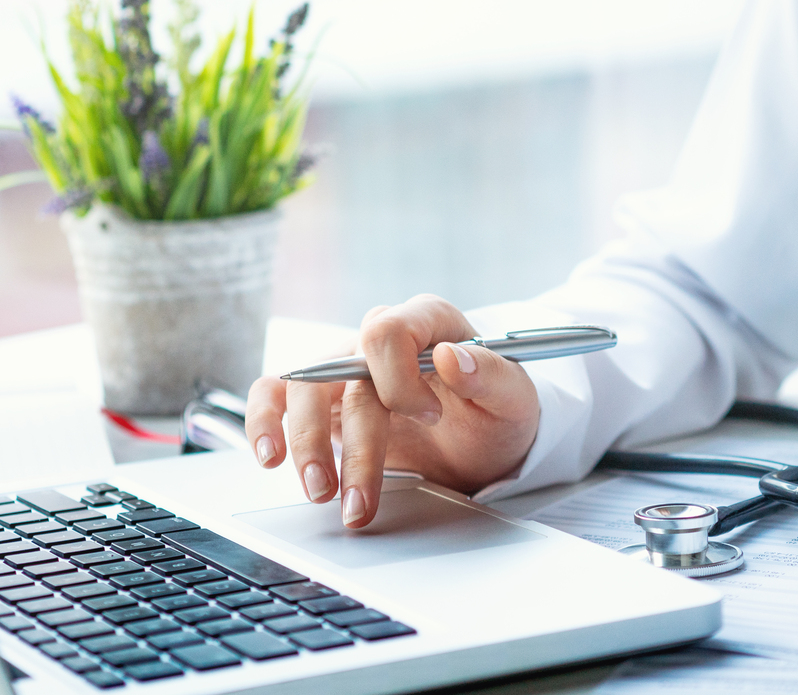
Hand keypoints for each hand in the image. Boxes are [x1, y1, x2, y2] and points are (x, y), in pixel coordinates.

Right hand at [244, 295, 540, 528]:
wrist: (485, 444)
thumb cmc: (498, 413)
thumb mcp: (513, 398)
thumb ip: (489, 374)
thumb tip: (451, 357)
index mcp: (429, 322)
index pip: (388, 330)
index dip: (398, 378)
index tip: (429, 417)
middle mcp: (381, 342)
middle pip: (343, 372)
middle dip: (353, 440)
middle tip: (361, 494)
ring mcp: (347, 370)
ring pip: (303, 390)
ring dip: (307, 446)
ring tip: (321, 493)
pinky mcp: (325, 402)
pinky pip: (276, 396)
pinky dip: (265, 422)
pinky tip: (270, 456)